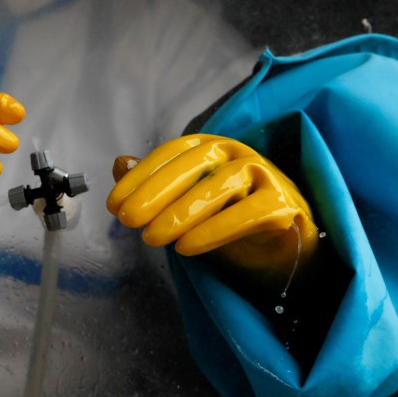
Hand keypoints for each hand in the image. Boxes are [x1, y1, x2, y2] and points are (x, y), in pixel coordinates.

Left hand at [107, 134, 318, 283]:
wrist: (283, 246)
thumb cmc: (229, 217)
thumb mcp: (187, 202)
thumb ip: (155, 184)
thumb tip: (120, 164)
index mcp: (211, 148)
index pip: (172, 154)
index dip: (140, 177)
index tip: (114, 204)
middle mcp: (237, 154)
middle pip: (194, 166)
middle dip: (155, 192)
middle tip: (127, 220)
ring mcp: (263, 174)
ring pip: (220, 187)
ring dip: (181, 213)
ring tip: (152, 239)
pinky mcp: (283, 203)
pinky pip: (249, 213)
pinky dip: (216, 229)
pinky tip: (187, 248)